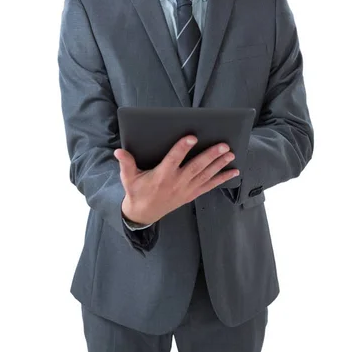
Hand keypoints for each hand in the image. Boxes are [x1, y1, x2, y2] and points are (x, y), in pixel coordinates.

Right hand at [115, 135, 238, 225]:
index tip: (192, 137)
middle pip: (196, 167)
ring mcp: (186, 190)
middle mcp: (176, 182)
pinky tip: (234, 171)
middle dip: (211, 155)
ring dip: (219, 164)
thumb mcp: (128, 178)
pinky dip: (222, 178)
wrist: (143, 214)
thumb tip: (119, 151)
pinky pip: (209, 186)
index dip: (182, 148)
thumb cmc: (136, 192)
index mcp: (161, 176)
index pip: (173, 159)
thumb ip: (126, 164)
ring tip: (231, 154)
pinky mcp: (191, 194)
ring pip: (205, 175)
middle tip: (223, 144)